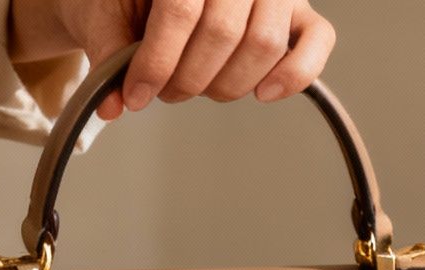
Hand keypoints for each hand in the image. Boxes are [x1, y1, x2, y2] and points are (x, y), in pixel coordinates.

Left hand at [12, 0, 335, 119]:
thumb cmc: (129, 0)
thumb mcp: (105, 14)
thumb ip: (107, 53)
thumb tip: (110, 104)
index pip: (181, 9)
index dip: (157, 61)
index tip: (135, 95)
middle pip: (222, 33)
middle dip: (186, 79)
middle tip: (165, 92)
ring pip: (263, 44)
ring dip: (225, 84)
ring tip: (197, 86)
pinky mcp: (301, 13)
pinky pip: (319, 42)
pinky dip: (293, 75)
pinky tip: (263, 94)